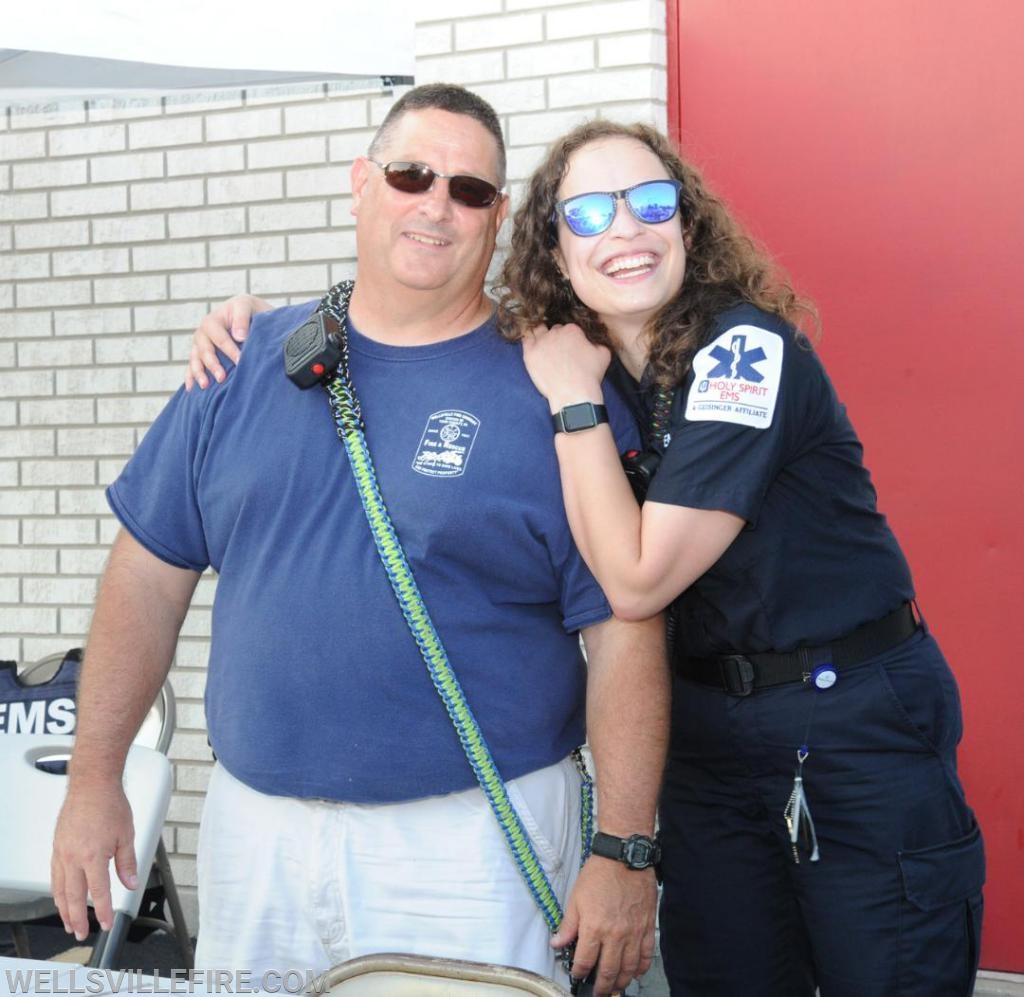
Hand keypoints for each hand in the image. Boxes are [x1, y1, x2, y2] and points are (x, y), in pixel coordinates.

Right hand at [51, 780, 137, 940]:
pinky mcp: (57, 847)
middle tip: (81, 933)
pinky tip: (60, 897)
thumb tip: (131, 883)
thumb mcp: (126, 835)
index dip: (102, 912)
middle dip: (78, 918)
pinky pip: (54, 875)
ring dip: (63, 909)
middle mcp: (73, 857)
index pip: (98, 892)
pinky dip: (57, 891)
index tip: (106, 924)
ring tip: (69, 923)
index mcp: (93, 856)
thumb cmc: (109, 804)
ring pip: (60, 889)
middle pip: (74, 897)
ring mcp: (62, 852)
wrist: (91, 785)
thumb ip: (127, 862)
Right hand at [185, 295, 271, 390]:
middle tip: (222, 378)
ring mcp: (200, 346)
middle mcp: (203, 333)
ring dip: (199, 373)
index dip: (229, 350)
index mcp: (213, 321)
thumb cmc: (248, 311)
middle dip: (212, 365)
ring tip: (205, 386)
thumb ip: (241, 318)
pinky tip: (190, 389)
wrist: (249, 314)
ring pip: (195, 360)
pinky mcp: (200, 356)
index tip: (240, 362)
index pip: (220, 338)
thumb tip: (239, 337)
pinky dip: (190, 377)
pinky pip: (191, 367)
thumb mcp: (246, 306)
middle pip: (204, 350)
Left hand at [522, 323, 611, 409]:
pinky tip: (531, 342)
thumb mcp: (604, 354)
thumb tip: (592, 340)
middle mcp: (555, 332)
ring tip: (543, 344)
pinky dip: (528, 338)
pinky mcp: (530, 354)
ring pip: (538, 330)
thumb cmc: (590, 376)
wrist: (574, 394)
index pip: (568, 328)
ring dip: (541, 334)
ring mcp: (541, 342)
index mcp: (572, 329)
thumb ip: (597, 341)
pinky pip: (525, 339)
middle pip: (554, 329)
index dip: (570, 337)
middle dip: (556, 337)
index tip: (570, 346)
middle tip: (558, 350)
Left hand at [551, 857, 657, 995]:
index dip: (579, 972)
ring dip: (620, 981)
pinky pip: (645, 955)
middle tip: (597, 992)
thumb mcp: (576, 897)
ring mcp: (633, 933)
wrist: (624, 857)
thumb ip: (568, 925)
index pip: (585, 961)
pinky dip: (640, 968)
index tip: (577, 976)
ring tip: (614, 986)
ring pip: (628, 968)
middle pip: (608, 971)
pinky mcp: (647, 927)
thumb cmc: (599, 874)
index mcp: (594, 928)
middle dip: (601, 986)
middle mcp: (615, 935)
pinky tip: (635, 972)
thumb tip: (557, 943)